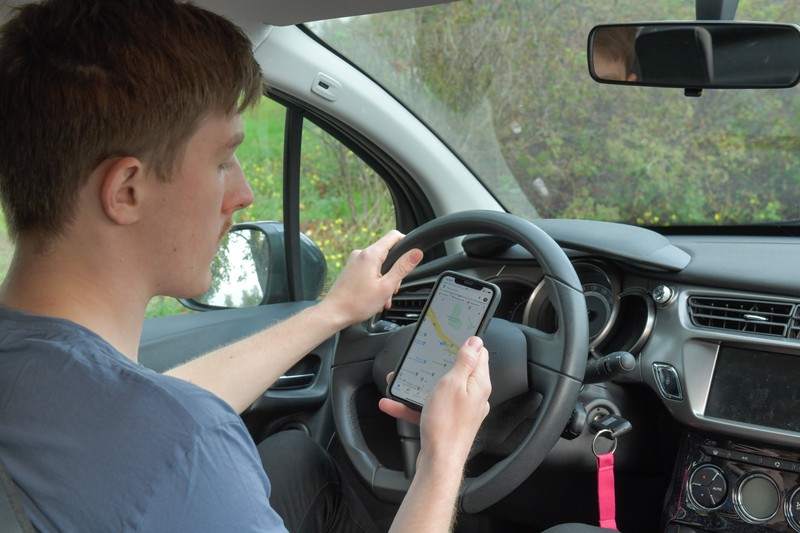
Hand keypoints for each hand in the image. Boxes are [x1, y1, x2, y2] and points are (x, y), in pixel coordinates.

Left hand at [321, 230, 421, 326]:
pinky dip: (375, 282)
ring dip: (385, 280)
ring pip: (379, 264)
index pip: (394, 236)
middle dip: (394, 271)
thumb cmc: (357, 303)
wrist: (334, 313)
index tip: (411, 257)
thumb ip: (402, 268)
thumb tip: (416, 253)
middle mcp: (361, 254)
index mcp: (370, 254)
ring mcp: (354, 261)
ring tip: (382, 298)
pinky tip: (375, 297)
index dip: (406, 243)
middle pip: (387, 253)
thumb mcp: (386, 286)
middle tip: (392, 289)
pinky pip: (369, 270)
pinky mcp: (351, 269)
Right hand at [379, 336, 490, 464]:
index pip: (480, 355)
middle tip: (422, 358)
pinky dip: (413, 404)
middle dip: (437, 364)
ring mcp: (460, 411)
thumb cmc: (446, 425)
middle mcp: (473, 397)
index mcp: (478, 384)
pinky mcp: (447, 422)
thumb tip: (476, 341)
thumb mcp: (453, 383)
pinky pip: (429, 407)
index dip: (467, 344)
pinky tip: (394, 403)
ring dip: (420, 384)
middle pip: (457, 372)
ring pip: (439, 390)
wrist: (439, 463)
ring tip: (400, 381)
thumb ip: (465, 361)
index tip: (451, 337)